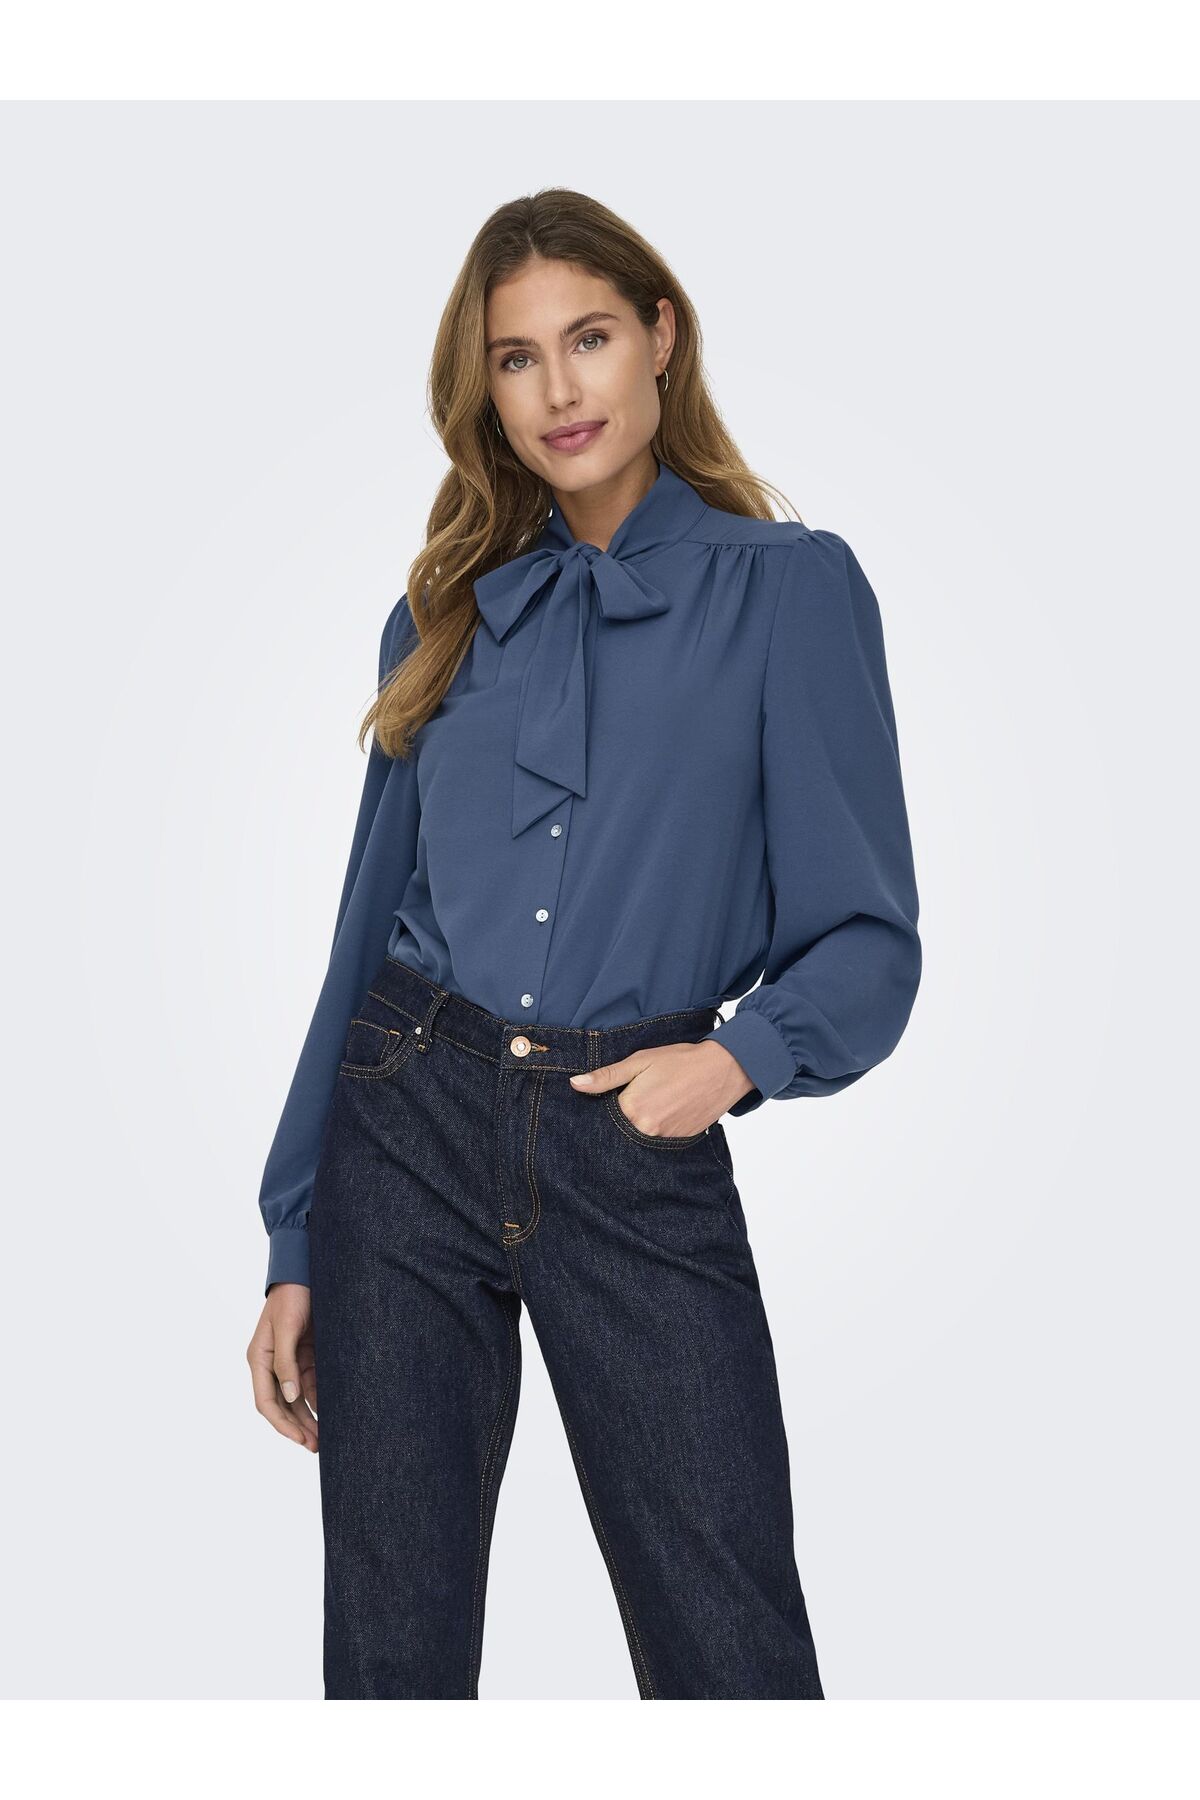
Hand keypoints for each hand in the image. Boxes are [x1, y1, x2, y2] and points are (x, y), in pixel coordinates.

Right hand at [247, 1284, 318, 1451]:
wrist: (307, 1270)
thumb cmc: (292, 1295)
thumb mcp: (287, 1327)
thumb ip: (286, 1362)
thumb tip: (289, 1396)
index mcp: (259, 1359)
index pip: (266, 1402)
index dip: (282, 1424)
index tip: (300, 1439)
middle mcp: (272, 1364)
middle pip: (283, 1406)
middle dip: (298, 1427)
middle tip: (317, 1447)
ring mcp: (290, 1360)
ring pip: (298, 1399)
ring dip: (310, 1418)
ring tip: (326, 1438)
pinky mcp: (307, 1354)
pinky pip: (312, 1384)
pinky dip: (320, 1399)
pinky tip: (333, 1412)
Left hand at [568, 1039, 753, 1136]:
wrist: (722, 1070)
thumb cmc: (680, 1061)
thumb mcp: (640, 1061)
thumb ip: (606, 1076)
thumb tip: (576, 1084)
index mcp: (632, 1109)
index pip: (603, 1118)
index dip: (605, 1107)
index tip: (611, 1098)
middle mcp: (646, 1130)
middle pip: (621, 1131)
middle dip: (622, 1119)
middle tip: (637, 1099)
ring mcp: (664, 1140)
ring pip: (640, 1138)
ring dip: (640, 1125)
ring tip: (653, 1103)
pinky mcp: (680, 1143)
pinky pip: (659, 1142)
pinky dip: (658, 1130)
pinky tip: (666, 1112)